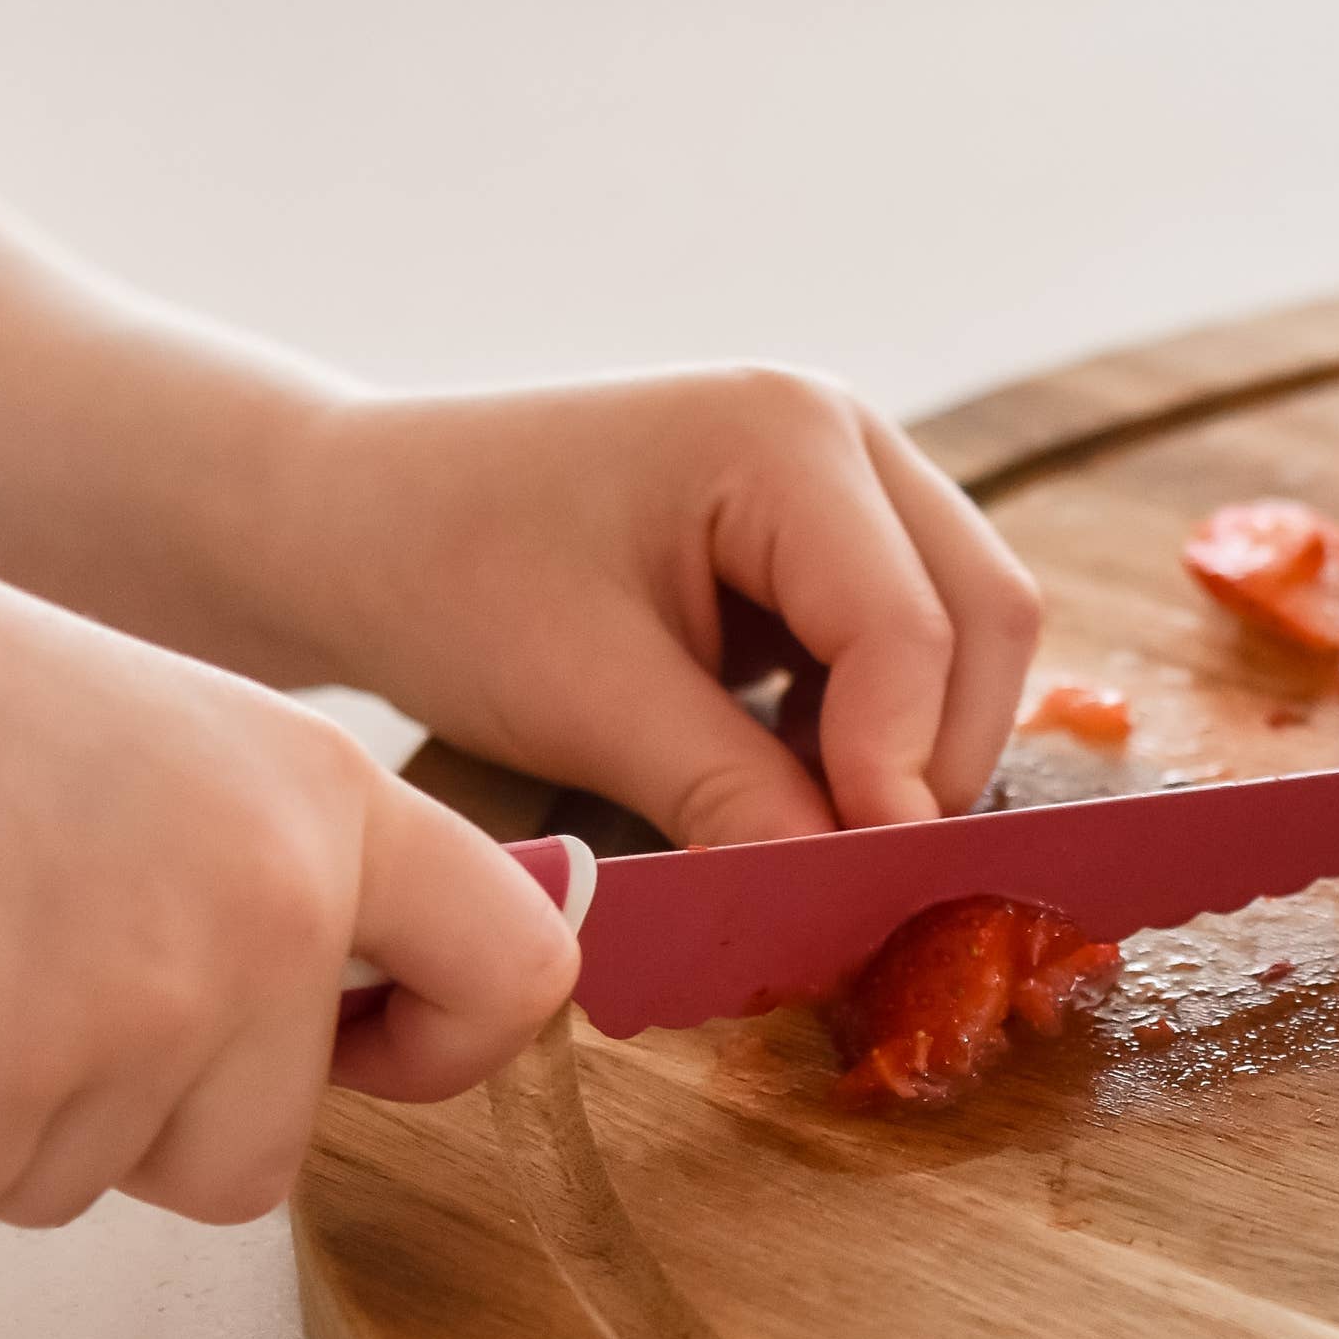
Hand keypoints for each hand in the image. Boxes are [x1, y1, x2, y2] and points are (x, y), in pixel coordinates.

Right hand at [0, 506, 578, 1232]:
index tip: (362, 1060)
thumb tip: (272, 1027)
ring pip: (85, 1186)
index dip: (440, 1048)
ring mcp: (148, 1006)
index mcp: (321, 803)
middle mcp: (270, 907)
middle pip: (258, 1153)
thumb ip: (239, 880)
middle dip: (120, 1123)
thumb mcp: (149, 749)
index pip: (512, 970)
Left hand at [255, 370, 1046, 846]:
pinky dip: (876, 729)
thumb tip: (846, 902)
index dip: (901, 769)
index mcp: (787, 436)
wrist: (353, 524)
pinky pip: (910, 646)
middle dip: (934, 755)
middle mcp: (844, 435)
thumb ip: (734, 797)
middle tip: (857, 869)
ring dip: (911, 745)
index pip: (909, 628)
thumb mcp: (586, 701)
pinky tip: (783, 771)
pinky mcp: (828, 540)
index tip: (862, 884)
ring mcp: (846, 482)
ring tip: (805, 819)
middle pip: (985, 616)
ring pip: (966, 636)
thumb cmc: (446, 577)